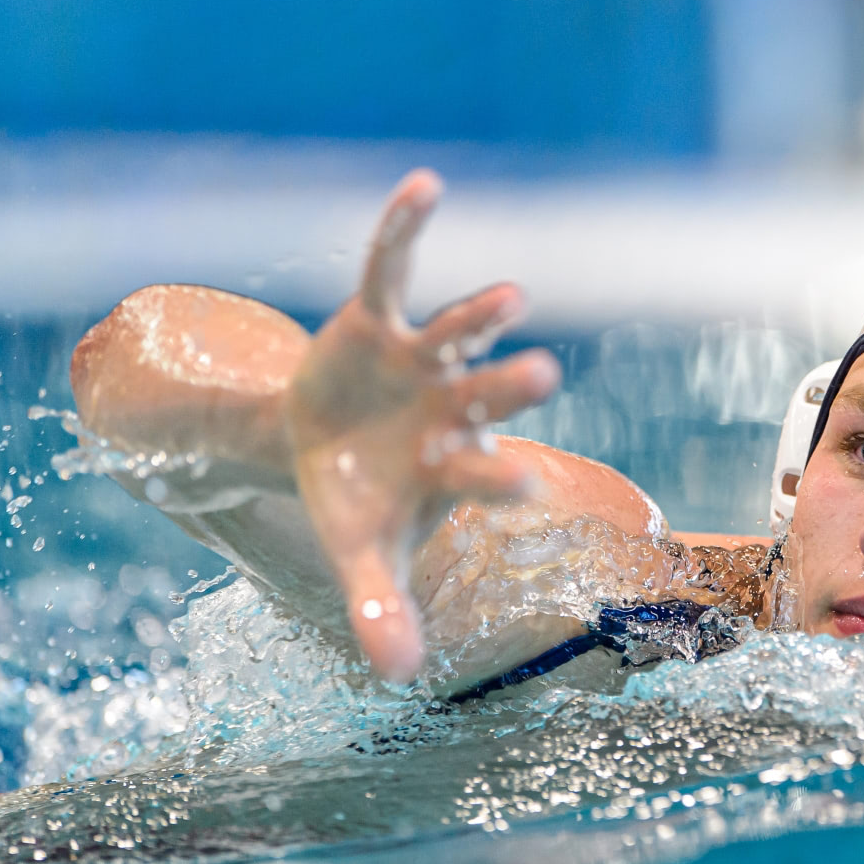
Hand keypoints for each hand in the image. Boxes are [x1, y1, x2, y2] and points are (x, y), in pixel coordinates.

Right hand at [285, 169, 560, 681]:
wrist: (319, 443)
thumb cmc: (355, 500)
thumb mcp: (357, 553)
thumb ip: (380, 605)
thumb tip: (397, 678)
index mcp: (450, 466)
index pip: (481, 473)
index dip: (497, 478)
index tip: (523, 485)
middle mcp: (449, 409)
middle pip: (486, 396)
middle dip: (510, 386)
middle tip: (545, 374)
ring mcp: (420, 362)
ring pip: (456, 331)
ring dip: (478, 315)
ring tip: (510, 297)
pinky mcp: (378, 319)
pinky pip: (391, 267)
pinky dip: (403, 229)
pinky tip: (424, 185)